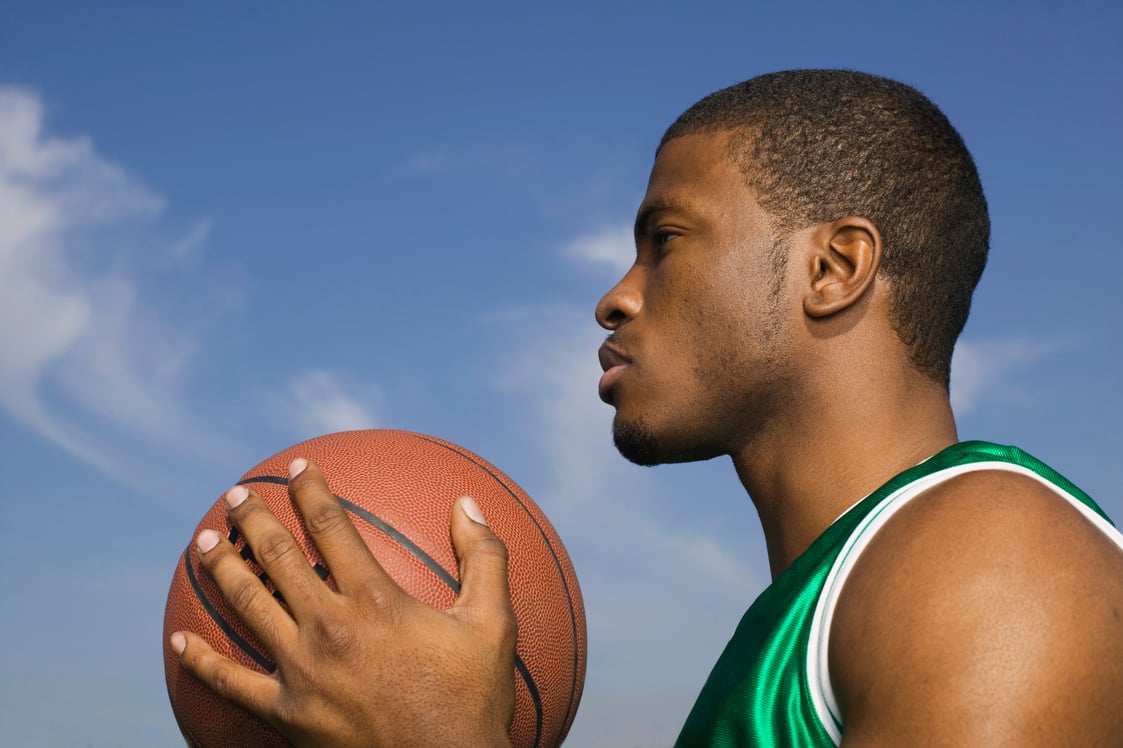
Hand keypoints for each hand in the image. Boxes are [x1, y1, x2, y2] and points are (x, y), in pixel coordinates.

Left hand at [170, 457, 516, 746]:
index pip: (331, 526)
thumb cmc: (472, 700)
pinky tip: (178, 641)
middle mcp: (329, 627)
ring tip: (202, 544)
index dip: (312, 490)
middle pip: (277, 556)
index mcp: (376, 600)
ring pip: (246, 605)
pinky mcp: (285, 714)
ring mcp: (301, 671)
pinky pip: (229, 682)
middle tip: (235, 497)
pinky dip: (200, 660)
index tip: (300, 468)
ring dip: (220, 569)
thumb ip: (484, 558)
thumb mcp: (493, 623)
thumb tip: (468, 504)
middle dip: (252, 519)